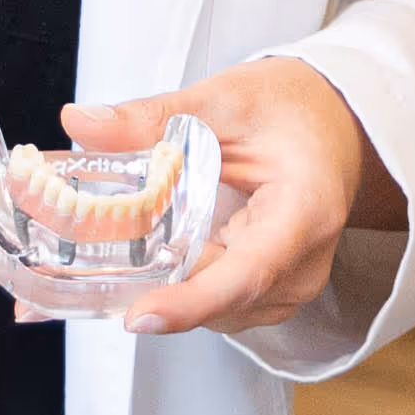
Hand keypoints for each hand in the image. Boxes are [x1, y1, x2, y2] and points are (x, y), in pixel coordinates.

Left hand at [63, 58, 405, 340]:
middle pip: (225, 299)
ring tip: (126, 253)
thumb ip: (152, 117)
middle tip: (92, 266)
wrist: (335, 123)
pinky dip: (188, 287)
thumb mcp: (220, 99)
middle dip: (162, 290)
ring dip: (173, 289)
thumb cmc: (290, 108)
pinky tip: (161, 259)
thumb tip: (80, 121)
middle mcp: (306, 262)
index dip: (192, 302)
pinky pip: (224, 304)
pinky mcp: (276, 288)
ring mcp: (294, 282)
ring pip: (220, 309)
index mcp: (305, 211)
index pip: (248, 273)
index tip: (140, 315)